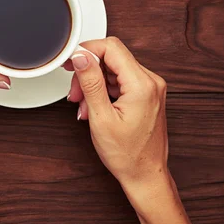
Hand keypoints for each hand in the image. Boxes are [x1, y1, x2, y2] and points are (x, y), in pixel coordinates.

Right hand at [65, 37, 168, 196]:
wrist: (145, 176)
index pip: (111, 47)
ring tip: (84, 106)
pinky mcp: (148, 95)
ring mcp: (151, 88)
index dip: (87, 51)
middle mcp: (151, 82)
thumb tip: (82, 57)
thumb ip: (90, 82)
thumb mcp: (101, 117)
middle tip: (75, 92)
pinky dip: (104, 90)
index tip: (72, 62)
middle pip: (112, 58)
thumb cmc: (128, 155)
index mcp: (142, 84)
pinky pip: (122, 82)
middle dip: (88, 72)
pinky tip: (95, 107)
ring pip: (114, 70)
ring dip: (94, 83)